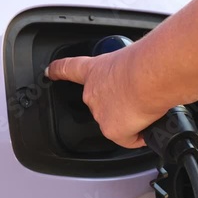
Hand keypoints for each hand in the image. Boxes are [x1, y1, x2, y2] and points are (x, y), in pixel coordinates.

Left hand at [45, 48, 166, 148]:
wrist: (149, 77)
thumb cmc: (147, 62)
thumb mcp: (132, 58)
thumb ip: (128, 71)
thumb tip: (141, 83)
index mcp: (95, 70)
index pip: (68, 68)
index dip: (57, 71)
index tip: (48, 72)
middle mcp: (91, 93)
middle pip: (101, 104)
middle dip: (119, 104)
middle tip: (138, 97)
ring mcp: (100, 113)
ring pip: (116, 122)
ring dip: (131, 118)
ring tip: (147, 106)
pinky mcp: (112, 131)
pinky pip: (128, 139)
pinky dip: (140, 135)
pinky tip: (147, 123)